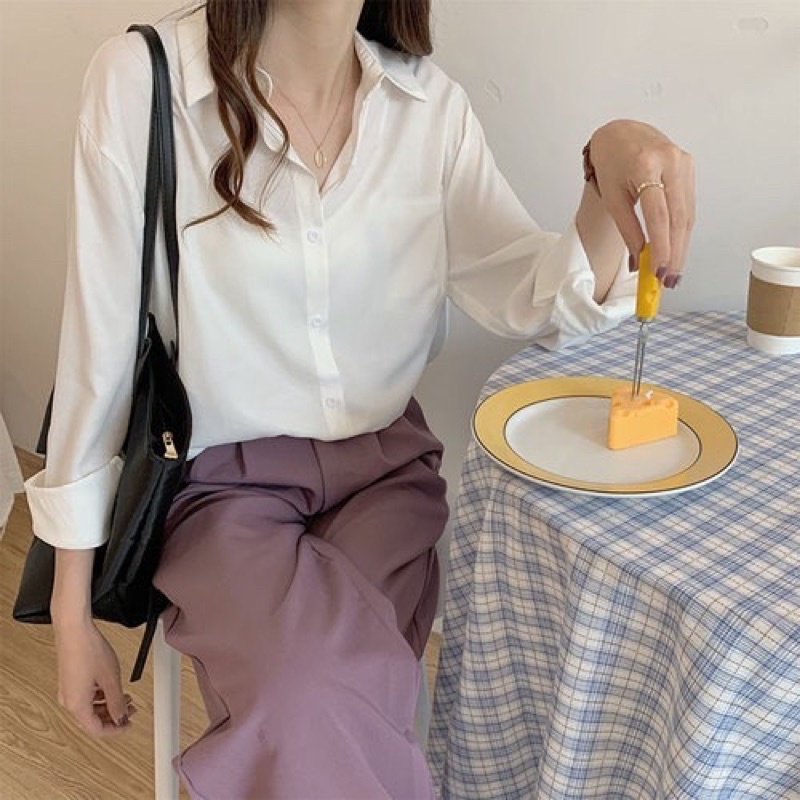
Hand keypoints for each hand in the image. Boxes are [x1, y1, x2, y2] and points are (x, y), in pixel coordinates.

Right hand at [54, 620, 135, 736]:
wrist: (74, 631)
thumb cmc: (89, 650)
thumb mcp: (110, 679)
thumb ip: (116, 702)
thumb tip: (120, 718)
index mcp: (77, 705)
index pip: (97, 730)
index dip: (116, 730)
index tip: (129, 724)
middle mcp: (68, 701)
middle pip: (92, 720)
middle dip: (113, 716)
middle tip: (131, 709)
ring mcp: (67, 691)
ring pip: (90, 708)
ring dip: (108, 705)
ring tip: (125, 696)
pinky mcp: (69, 681)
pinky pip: (85, 696)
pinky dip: (100, 696)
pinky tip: (111, 688)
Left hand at [588, 119, 694, 287]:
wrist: (620, 133)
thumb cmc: (611, 164)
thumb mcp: (612, 197)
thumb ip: (627, 230)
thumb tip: (638, 262)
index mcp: (646, 166)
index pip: (658, 215)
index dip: (661, 246)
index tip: (658, 271)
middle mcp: (671, 161)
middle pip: (678, 217)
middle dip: (674, 253)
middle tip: (668, 280)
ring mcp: (684, 162)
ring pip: (687, 214)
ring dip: (680, 246)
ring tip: (672, 272)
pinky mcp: (689, 167)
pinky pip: (688, 206)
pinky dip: (682, 231)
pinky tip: (676, 250)